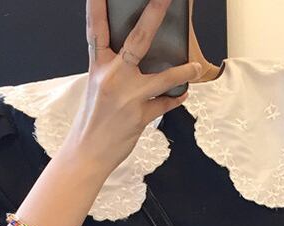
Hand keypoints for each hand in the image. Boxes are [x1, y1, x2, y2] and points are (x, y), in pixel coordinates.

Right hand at [63, 0, 202, 172]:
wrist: (87, 153)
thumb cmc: (93, 120)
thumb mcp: (97, 87)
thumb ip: (114, 69)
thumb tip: (136, 57)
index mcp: (98, 67)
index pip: (97, 30)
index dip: (97, 7)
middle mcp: (112, 77)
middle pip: (137, 41)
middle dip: (153, 16)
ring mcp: (128, 97)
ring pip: (162, 77)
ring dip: (183, 70)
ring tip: (196, 66)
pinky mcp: (140, 116)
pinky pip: (165, 104)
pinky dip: (175, 98)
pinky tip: (183, 93)